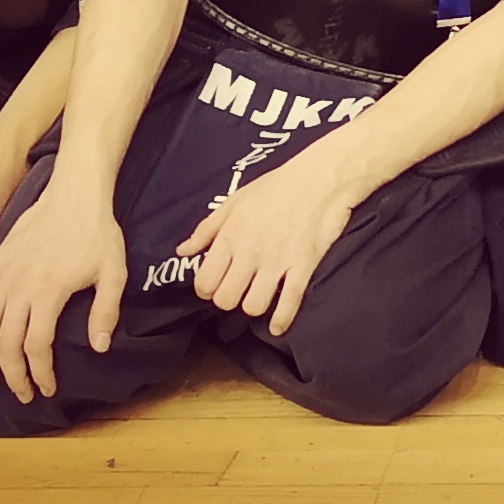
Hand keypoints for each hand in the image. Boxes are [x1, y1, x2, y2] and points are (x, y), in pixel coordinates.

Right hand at [0, 181, 126, 403]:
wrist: (74, 194)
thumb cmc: (98, 233)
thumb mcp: (114, 271)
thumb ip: (106, 310)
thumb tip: (99, 348)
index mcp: (48, 292)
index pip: (35, 347)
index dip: (39, 373)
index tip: (46, 390)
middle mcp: (19, 286)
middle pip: (6, 343)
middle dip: (11, 375)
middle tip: (20, 394)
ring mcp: (3, 274)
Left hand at [176, 145, 357, 337]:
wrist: (320, 177)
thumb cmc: (276, 186)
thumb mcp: (235, 201)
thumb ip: (206, 229)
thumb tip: (182, 252)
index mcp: (230, 236)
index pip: (205, 282)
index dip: (207, 289)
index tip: (216, 284)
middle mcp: (250, 252)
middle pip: (226, 300)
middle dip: (229, 300)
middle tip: (238, 290)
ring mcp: (277, 262)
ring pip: (253, 306)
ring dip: (254, 306)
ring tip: (259, 296)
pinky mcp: (303, 266)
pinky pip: (289, 304)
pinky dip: (281, 320)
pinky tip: (277, 326)